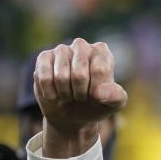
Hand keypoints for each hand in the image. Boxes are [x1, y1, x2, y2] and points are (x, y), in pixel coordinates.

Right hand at [33, 38, 128, 157]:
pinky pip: (44, 77)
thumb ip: (116, 97)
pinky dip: (50, 92)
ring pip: (61, 77)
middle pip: (79, 75)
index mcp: (102, 53)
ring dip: (65, 94)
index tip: (97, 96)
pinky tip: (55, 94)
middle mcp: (82, 46)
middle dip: (80, 94)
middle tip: (81, 97)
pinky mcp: (44, 57)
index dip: (96, 91)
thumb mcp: (113, 104)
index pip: (99, 70)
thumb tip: (100, 93)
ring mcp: (61, 50)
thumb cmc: (97, 104)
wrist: (73, 113)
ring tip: (69, 95)